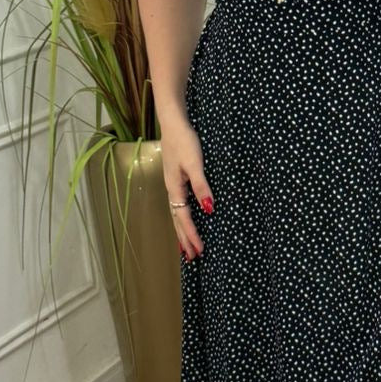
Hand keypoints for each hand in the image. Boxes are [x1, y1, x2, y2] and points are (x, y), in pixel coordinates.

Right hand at [163, 118, 212, 261]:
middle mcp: (172, 190)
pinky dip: (181, 218)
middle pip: (177, 220)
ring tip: (187, 247)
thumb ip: (202, 186)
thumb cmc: (185, 141)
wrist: (173, 123)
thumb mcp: (195, 163)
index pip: (184, 218)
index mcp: (175, 189)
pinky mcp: (176, 180)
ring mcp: (172, 185)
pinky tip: (186, 219)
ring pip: (176, 214)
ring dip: (182, 231)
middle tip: (193, 258)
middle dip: (185, 239)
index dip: (192, 235)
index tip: (200, 251)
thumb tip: (208, 209)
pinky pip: (178, 206)